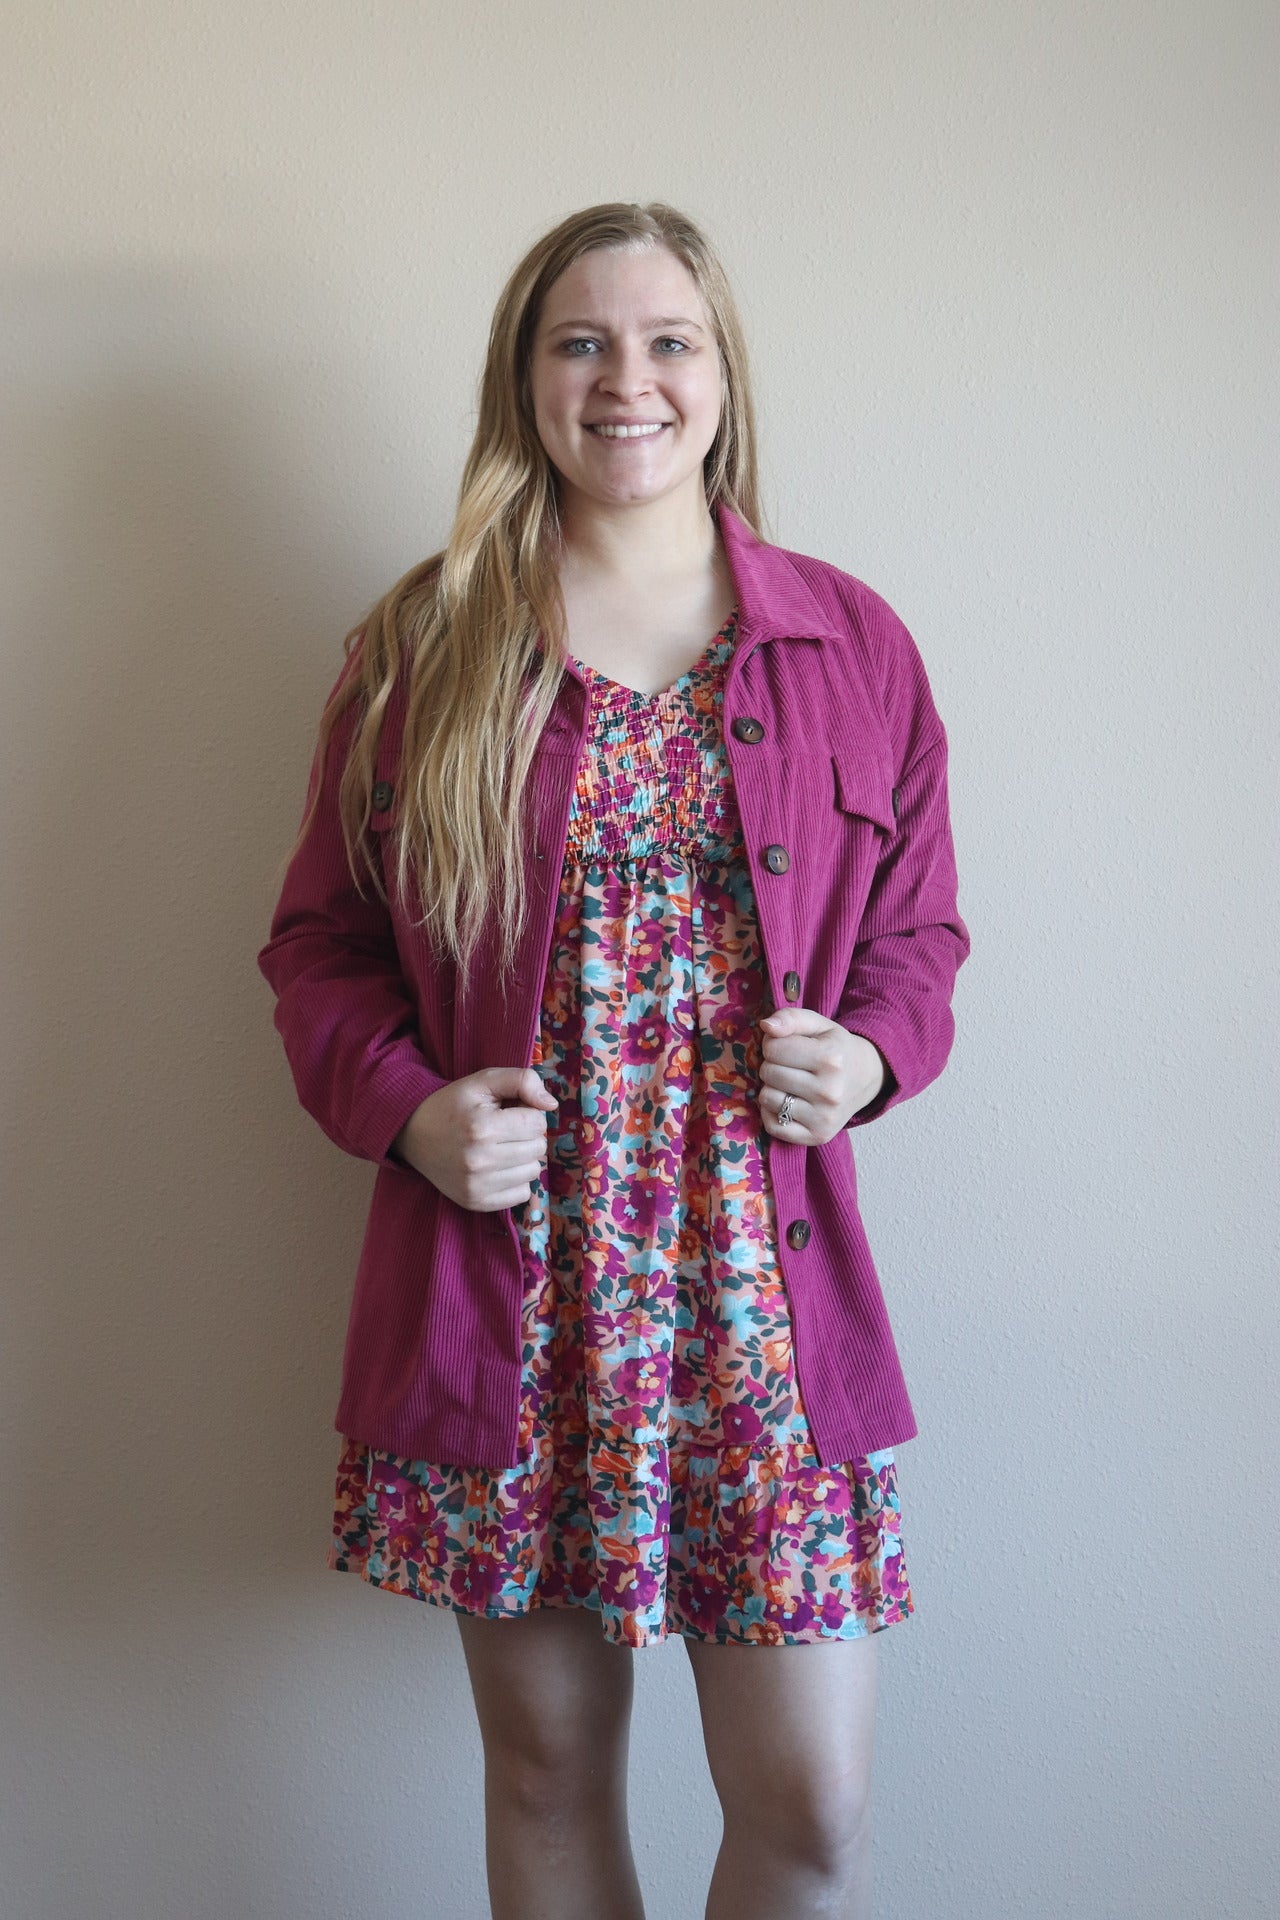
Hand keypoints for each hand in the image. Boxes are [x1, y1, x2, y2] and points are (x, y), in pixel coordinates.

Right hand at [391, 1067, 557, 1209]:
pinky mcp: (475, 1202)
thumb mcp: (483, 1081)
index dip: (528, 1113)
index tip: (509, 1112)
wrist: (414, 1134)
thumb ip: (522, 1080)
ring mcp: (477, 1186)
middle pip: (538, 1148)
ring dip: (523, 1158)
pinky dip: (515, 1180)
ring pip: (533, 1172)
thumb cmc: (453, 1104)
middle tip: (504, 1130)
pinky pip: (522, 1195)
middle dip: (527, 1135)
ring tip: (500, 1148)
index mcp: (482, 1127)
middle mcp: (480, 1160)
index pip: (537, 1122)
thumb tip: (551, 1104)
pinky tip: (497, 1168)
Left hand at [757, 1007, 886, 1142]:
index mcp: (830, 1058)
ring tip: (790, 1083)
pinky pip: (773, 1126)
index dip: (774, 1044)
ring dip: (772, 1088)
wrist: (865, 1079)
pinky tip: (787, 1103)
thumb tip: (766, 1027)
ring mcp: (824, 1117)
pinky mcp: (817, 1136)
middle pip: (769, 1073)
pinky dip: (772, 1113)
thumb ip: (791, 1018)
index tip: (788, 1047)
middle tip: (790, 1066)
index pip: (773, 1048)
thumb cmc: (835, 1049)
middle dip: (773, 1065)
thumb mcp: (818, 1025)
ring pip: (767, 1099)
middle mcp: (829, 1091)